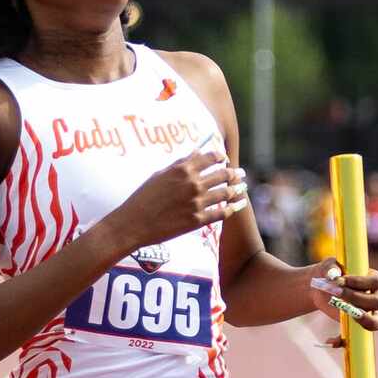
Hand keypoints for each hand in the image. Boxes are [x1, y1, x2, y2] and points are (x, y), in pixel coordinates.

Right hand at [110, 149, 244, 248]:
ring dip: (237, 189)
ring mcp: (197, 202)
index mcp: (183, 169)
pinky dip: (233, 208)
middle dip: (234, 173)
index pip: (210, 157)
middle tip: (241, 173)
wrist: (133, 224)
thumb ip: (179, 164)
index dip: (220, 157)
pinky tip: (239, 205)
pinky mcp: (198, 220)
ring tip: (243, 187)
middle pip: (222, 174)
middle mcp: (193, 184)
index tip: (224, 159)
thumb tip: (195, 153)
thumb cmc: (142, 197)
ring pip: (226, 193)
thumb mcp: (159, 174)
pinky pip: (222, 213)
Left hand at [309, 259, 377, 337]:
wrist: (321, 287)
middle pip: (377, 302)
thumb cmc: (329, 273)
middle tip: (335, 293)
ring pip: (374, 322)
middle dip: (355, 298)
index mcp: (374, 280)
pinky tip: (331, 340)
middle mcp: (376, 297)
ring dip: (358, 318)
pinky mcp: (357, 325)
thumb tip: (334, 276)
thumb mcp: (328, 267)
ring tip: (342, 312)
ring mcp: (369, 313)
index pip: (376, 281)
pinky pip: (358, 337)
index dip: (360, 282)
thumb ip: (331, 268)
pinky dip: (344, 340)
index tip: (340, 280)